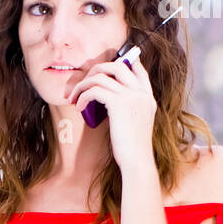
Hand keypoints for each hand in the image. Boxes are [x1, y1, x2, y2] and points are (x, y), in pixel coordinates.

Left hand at [65, 51, 156, 171]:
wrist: (137, 161)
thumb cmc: (133, 149)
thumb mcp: (136, 123)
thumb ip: (130, 107)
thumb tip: (108, 100)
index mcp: (147, 96)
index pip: (137, 67)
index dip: (121, 62)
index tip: (103, 70)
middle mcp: (141, 92)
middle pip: (117, 65)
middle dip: (96, 70)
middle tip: (84, 82)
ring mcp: (131, 96)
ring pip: (102, 76)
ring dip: (83, 84)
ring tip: (74, 97)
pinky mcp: (119, 103)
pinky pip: (94, 90)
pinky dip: (83, 96)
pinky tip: (79, 106)